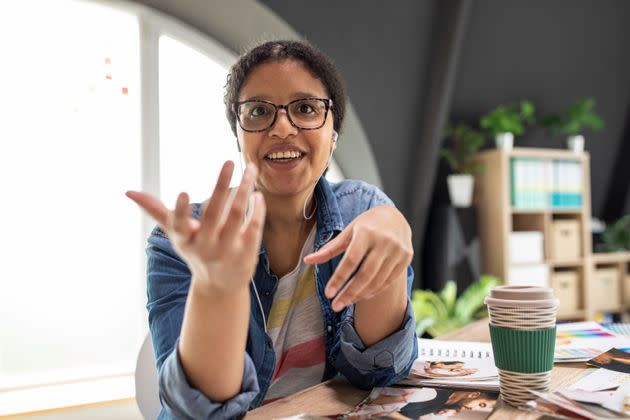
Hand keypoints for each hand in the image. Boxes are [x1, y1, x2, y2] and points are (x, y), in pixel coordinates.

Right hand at [126, 161, 265, 295]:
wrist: (219, 287)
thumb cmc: (195, 252)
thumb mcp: (176, 234)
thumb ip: (155, 211)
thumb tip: (128, 192)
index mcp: (185, 240)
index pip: (179, 226)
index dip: (180, 211)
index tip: (183, 193)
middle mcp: (205, 246)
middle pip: (214, 214)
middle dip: (221, 186)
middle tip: (228, 162)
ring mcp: (227, 250)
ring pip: (237, 216)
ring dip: (244, 190)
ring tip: (249, 169)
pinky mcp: (246, 252)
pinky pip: (254, 227)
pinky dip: (257, 209)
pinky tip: (257, 194)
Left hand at [303, 206, 412, 310]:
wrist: (395, 217)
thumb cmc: (366, 225)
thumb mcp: (348, 232)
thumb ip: (329, 248)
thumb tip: (306, 261)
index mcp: (366, 232)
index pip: (350, 260)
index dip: (339, 279)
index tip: (328, 293)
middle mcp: (384, 241)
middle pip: (365, 274)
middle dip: (349, 293)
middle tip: (335, 306)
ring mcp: (398, 250)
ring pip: (377, 280)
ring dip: (360, 295)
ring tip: (346, 302)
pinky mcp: (406, 258)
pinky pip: (389, 281)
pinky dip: (375, 291)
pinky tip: (362, 296)